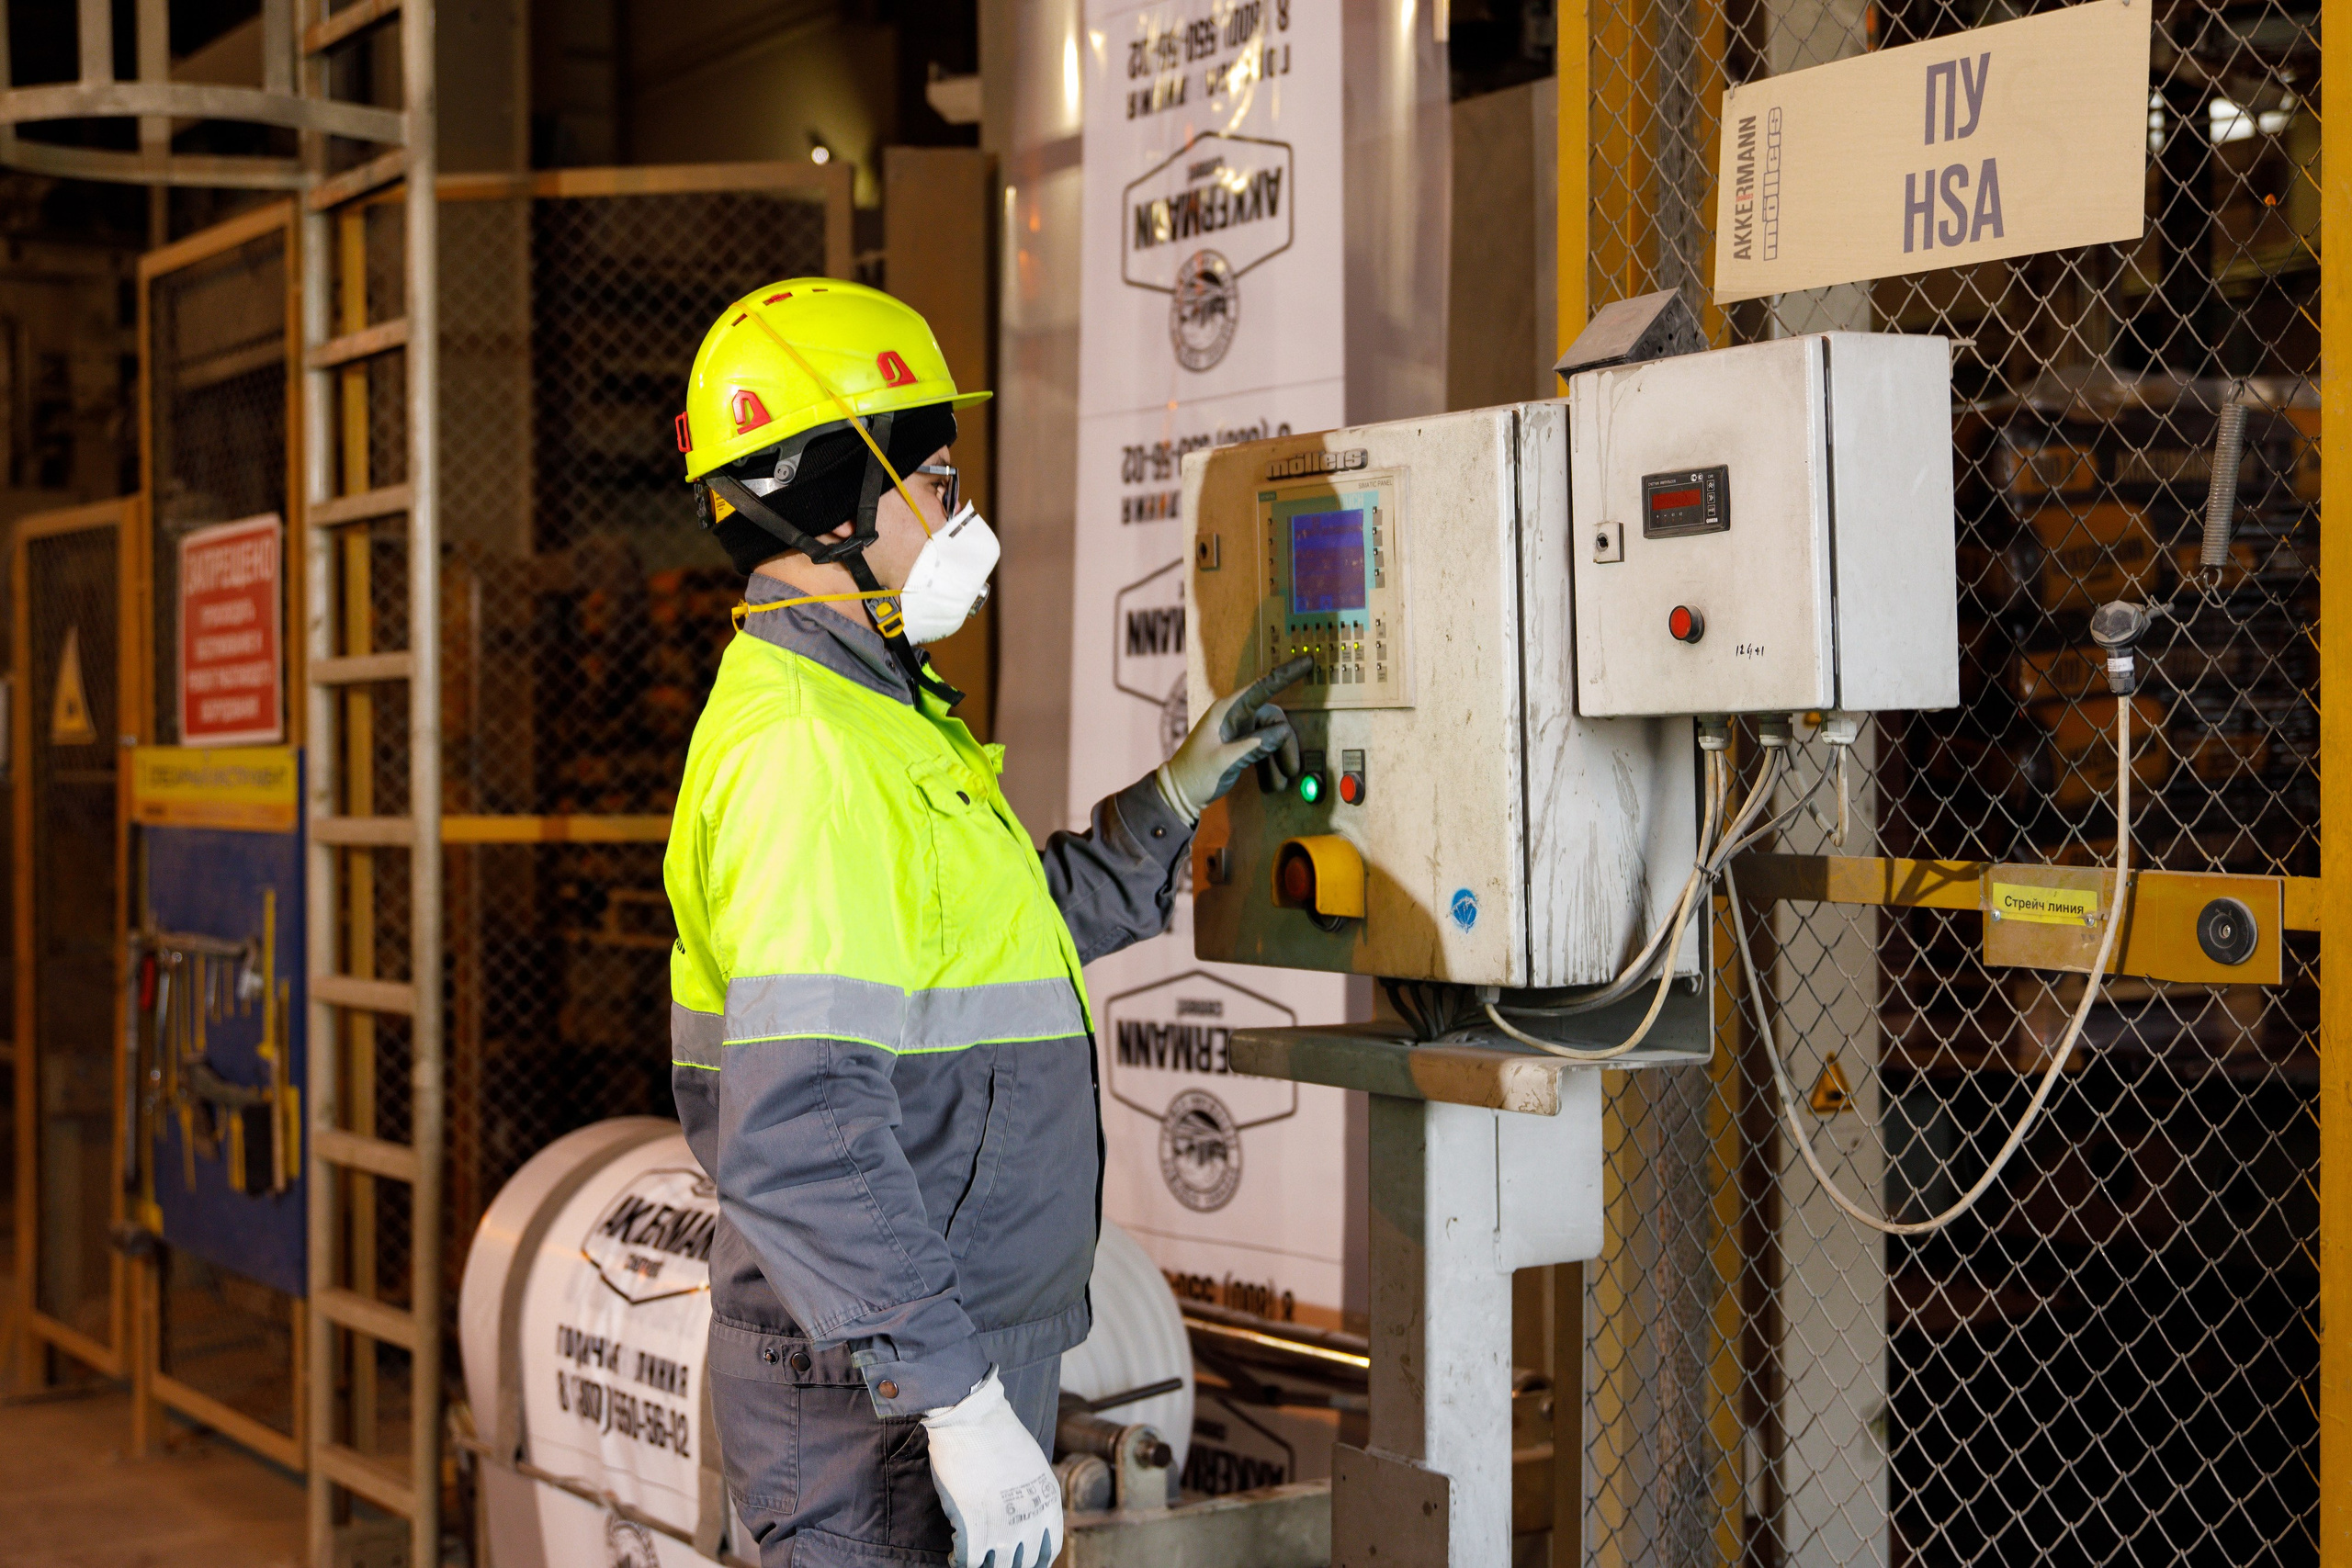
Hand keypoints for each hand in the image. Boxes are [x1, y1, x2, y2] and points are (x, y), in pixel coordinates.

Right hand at [921, 1369, 1061, 1567]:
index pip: (1048, 1550)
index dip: (1032, 1561)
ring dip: (984, 1565)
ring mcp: (1004, 1528)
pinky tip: (955, 1554)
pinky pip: (968, 1561)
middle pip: (1023, 1564)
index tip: (1020, 1560)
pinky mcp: (974, 1529)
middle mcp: (1031, 1520)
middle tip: (993, 1561)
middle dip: (1007, 1565)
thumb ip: (1031, 1492)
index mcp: (1048, 1502)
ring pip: (996, 1567)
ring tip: (972, 1558)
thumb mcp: (1031, 1464)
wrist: (972, 1419)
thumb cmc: (996, 1433)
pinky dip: (960, 1561)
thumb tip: (1022, 1510)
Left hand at [1156, 654, 1314, 822]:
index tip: (1307, 662)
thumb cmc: (1195, 774)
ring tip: (1279, 782)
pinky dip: (1271, 763)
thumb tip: (1283, 731)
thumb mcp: (1225, 760)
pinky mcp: (1241, 744)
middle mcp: (1234, 716)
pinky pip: (1264, 748)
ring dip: (1278, 759)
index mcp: (1227, 711)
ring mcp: (1238, 730)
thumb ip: (1254, 745)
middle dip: (1285, 745)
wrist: (1179, 793)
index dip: (1286, 674)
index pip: (1262, 687)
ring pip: (1271, 737)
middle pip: (1274, 720)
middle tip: (1291, 769)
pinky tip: (1273, 781)